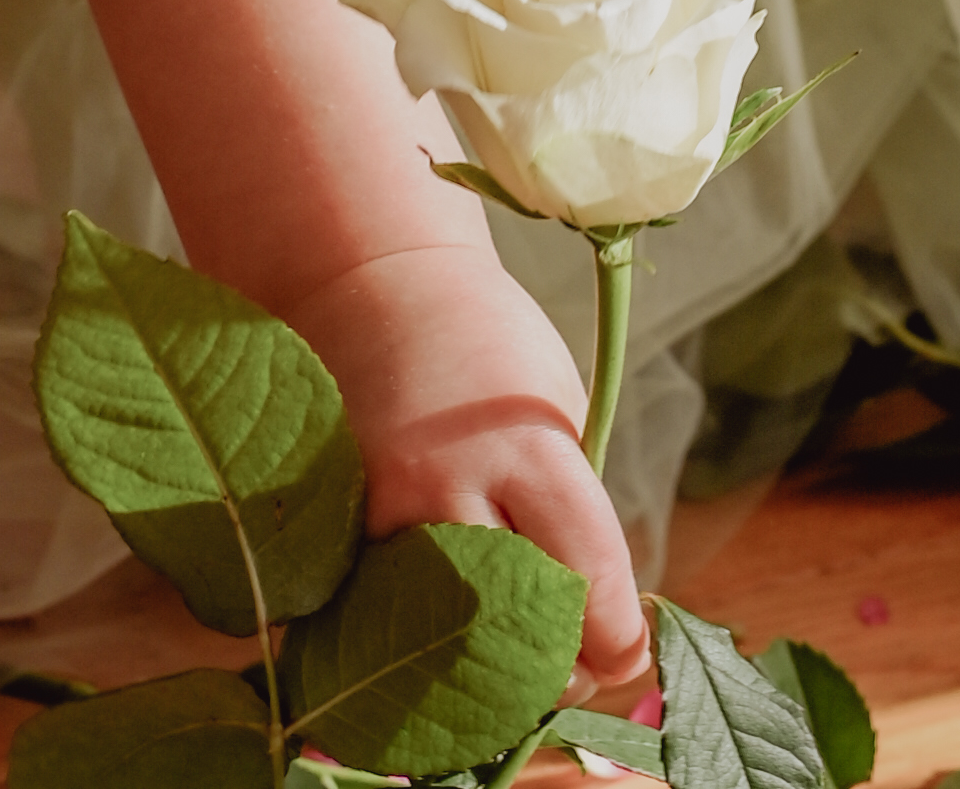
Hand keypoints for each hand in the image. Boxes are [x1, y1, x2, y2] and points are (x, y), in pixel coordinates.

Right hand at [287, 243, 649, 688]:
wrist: (376, 292)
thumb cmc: (488, 351)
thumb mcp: (557, 411)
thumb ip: (573, 513)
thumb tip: (602, 624)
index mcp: (526, 445)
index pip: (587, 573)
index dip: (618, 635)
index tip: (628, 651)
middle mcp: (448, 487)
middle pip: (517, 628)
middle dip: (555, 665)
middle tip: (573, 664)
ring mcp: (381, 516)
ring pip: (444, 642)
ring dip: (485, 665)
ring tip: (512, 652)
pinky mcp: (331, 538)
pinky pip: (383, 622)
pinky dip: (416, 640)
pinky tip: (441, 629)